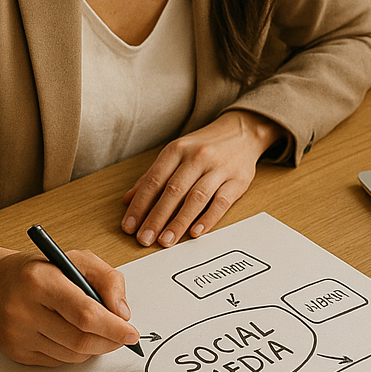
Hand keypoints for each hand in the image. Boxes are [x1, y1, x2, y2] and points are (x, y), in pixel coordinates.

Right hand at [0, 240, 139, 365]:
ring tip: (101, 333)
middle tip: (123, 337)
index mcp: (40, 280)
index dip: (113, 327)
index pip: (85, 313)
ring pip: (71, 355)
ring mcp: (17, 335)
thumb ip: (107, 279)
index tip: (131, 333)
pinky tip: (76, 337)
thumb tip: (122, 314)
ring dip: (95, 348)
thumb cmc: (40, 269)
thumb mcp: (76, 259)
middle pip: (80, 339)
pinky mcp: (16, 352)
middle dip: (109, 341)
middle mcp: (23, 309)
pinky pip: (57, 362)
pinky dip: (75, 353)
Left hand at [121, 109, 283, 247]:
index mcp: (177, 149)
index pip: (154, 180)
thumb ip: (153, 175)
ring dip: (179, 222)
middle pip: (173, 190)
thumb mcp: (176, 152)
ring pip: (196, 197)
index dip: (140, 205)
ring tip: (166, 240)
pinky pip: (221, 201)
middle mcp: (197, 156)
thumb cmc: (205, 145)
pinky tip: (196, 232)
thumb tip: (128, 199)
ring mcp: (218, 168)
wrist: (242, 131)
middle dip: (156, 218)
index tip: (130, 225)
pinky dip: (208, 218)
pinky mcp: (237, 180)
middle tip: (145, 238)